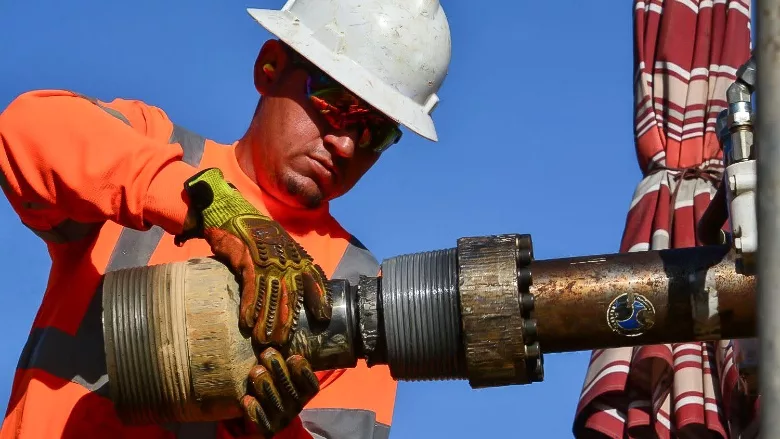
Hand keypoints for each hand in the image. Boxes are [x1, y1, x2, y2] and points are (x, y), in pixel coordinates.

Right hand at [176, 167, 331, 344]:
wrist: (230, 212)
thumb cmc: (252, 233)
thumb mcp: (275, 247)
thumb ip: (284, 265)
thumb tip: (289, 289)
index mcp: (294, 253)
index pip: (312, 277)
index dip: (319, 297)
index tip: (324, 317)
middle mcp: (285, 256)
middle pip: (291, 293)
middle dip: (287, 319)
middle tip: (283, 341)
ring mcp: (267, 258)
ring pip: (272, 294)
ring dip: (268, 320)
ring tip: (265, 340)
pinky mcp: (248, 258)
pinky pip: (251, 286)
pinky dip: (250, 306)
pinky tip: (247, 322)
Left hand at [238, 348, 319, 436]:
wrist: (265, 408)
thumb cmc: (274, 375)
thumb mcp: (284, 366)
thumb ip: (285, 352)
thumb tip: (279, 323)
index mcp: (304, 390)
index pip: (310, 384)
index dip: (304, 372)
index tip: (294, 357)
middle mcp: (296, 404)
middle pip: (291, 391)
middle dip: (279, 371)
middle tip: (267, 353)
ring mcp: (282, 417)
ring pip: (276, 404)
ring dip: (266, 386)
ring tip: (256, 371)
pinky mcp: (267, 427)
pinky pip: (262, 421)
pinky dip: (255, 410)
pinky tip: (247, 399)